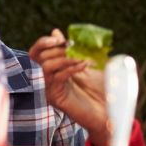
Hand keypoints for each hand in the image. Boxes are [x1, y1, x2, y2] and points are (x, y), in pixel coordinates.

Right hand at [29, 28, 109, 144]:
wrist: (109, 113)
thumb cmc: (102, 89)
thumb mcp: (89, 63)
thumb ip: (73, 48)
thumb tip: (56, 32)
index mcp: (54, 69)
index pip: (37, 52)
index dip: (44, 42)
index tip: (59, 38)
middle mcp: (48, 78)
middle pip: (36, 57)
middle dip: (54, 48)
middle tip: (70, 47)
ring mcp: (50, 88)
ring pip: (45, 66)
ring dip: (64, 58)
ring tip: (81, 59)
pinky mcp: (55, 97)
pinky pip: (56, 78)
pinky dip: (70, 69)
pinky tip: (84, 65)